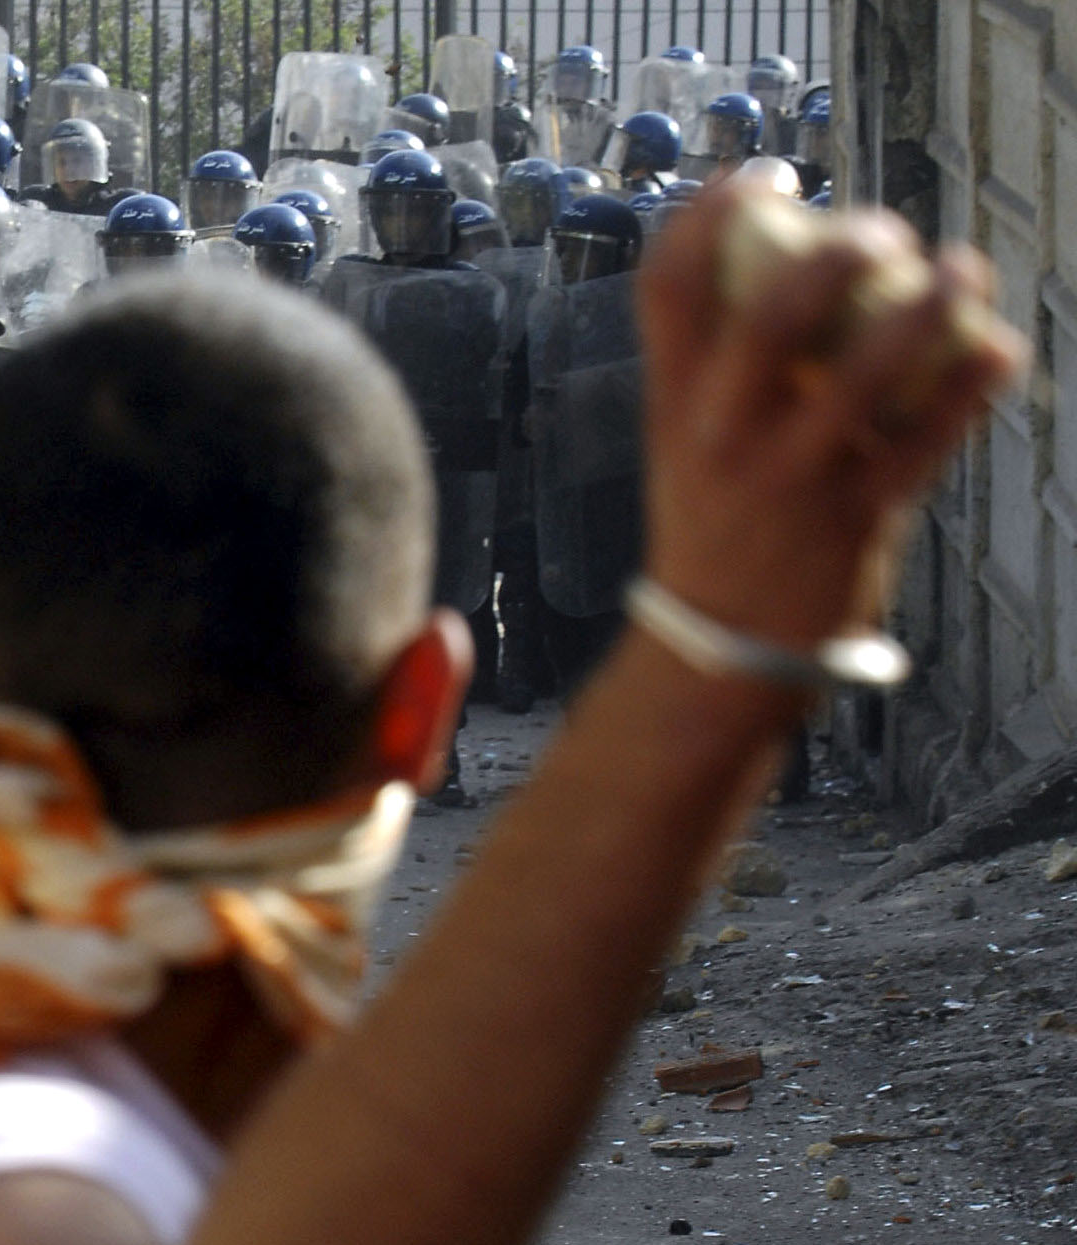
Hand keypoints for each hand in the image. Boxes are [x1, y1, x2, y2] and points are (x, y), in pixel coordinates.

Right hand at [637, 180, 1026, 652]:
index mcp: (674, 406)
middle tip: (880, 231)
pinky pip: (928, 438)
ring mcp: (791, 478)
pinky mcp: (855, 516)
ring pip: (865, 374)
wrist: (718, 647)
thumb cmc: (715, 524)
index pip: (666, 288)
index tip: (767, 178)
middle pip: (770, 318)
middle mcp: (725, 436)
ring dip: (926, 308)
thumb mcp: (687, 442)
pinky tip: (997, 347)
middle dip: (836, 255)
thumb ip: (726, 366)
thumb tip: (799, 264)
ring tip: (960, 272)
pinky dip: (972, 386)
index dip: (712, 214)